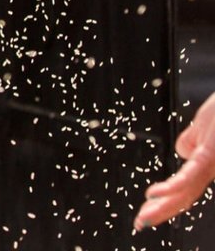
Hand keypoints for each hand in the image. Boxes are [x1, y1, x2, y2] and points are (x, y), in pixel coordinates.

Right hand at [136, 91, 214, 229]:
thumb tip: (182, 153)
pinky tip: (153, 193)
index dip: (166, 203)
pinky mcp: (210, 156)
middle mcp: (210, 169)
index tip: (146, 212)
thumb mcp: (203, 124)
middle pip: (184, 196)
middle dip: (161, 211)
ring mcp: (211, 164)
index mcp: (207, 163)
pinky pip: (188, 176)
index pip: (184, 189)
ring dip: (164, 207)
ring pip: (186, 192)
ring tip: (144, 217)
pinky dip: (170, 188)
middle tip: (140, 224)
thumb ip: (191, 140)